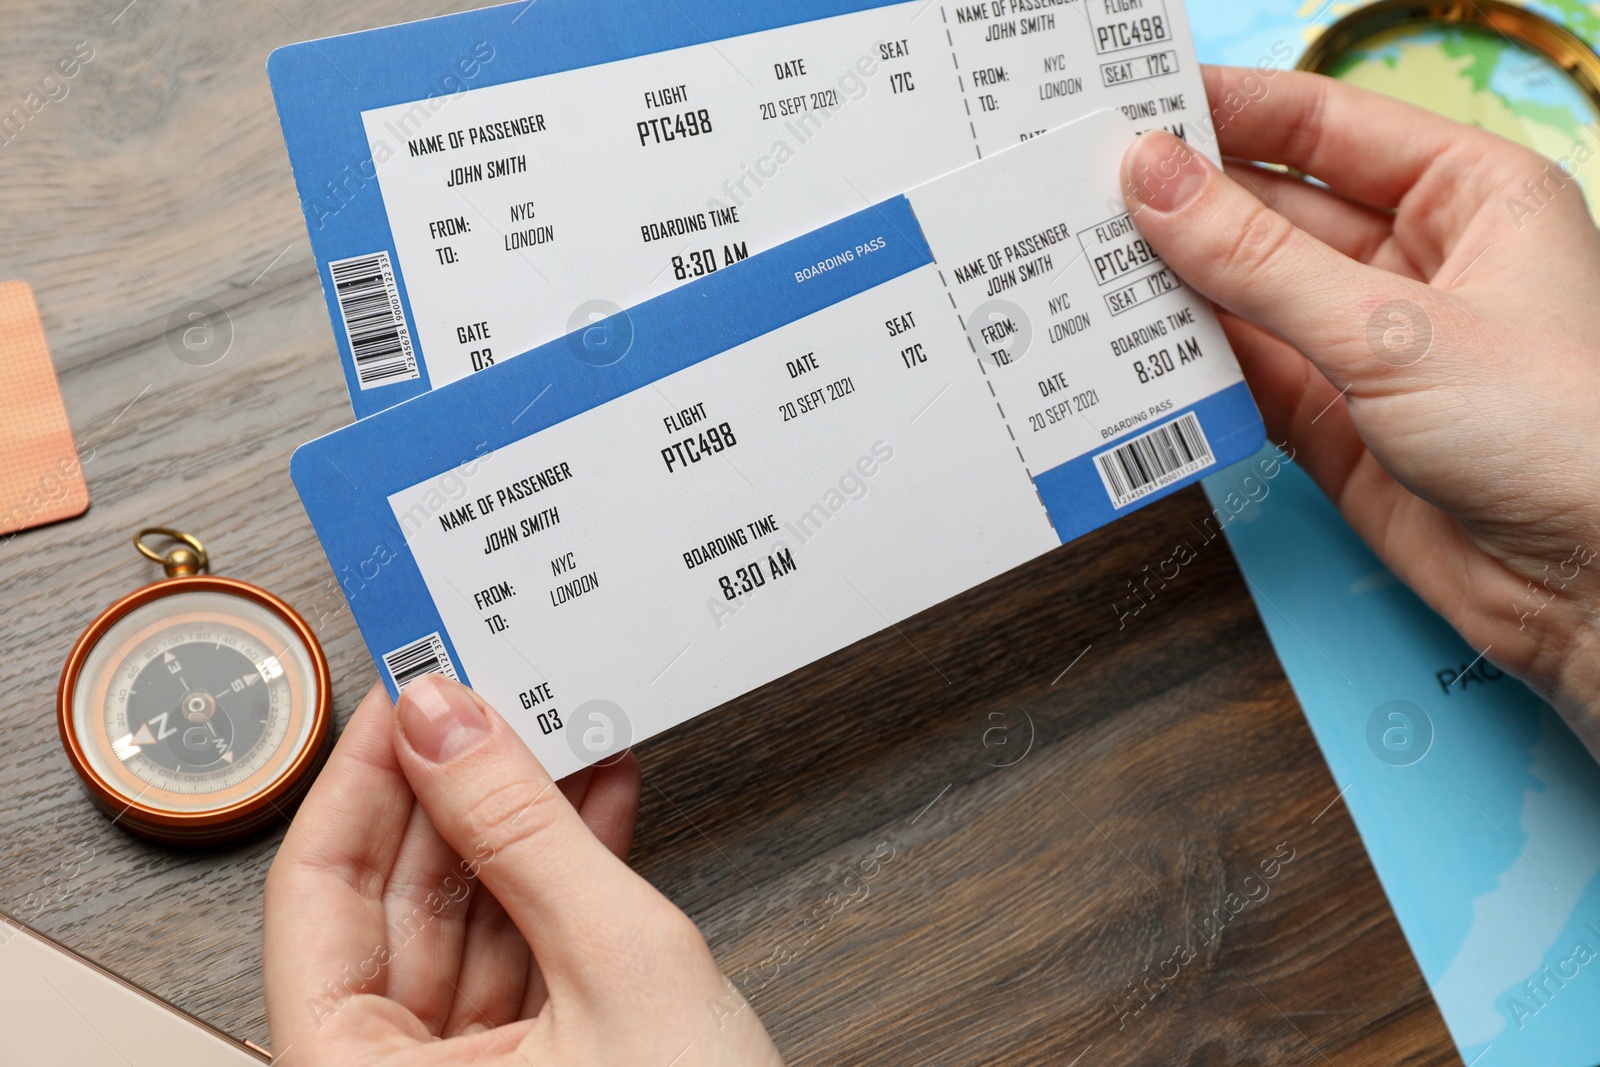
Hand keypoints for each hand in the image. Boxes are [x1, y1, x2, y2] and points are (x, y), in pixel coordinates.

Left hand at [264, 676, 782, 1065]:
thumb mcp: (616, 970)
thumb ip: (525, 835)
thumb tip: (449, 726)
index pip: (314, 897)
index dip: (360, 779)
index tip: (403, 694)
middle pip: (392, 906)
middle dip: (453, 792)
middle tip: (489, 698)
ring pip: (466, 923)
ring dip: (519, 826)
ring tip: (558, 737)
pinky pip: (521, 956)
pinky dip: (559, 881)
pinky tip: (594, 808)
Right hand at [1122, 66, 1599, 752]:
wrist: (1591, 589)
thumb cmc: (1560, 434)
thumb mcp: (1392, 330)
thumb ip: (1259, 260)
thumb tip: (1158, 180)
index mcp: (1464, 196)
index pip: (1324, 126)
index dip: (1230, 112)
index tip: (1137, 110)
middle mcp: (1414, 263)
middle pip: (1274, 211)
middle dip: (1185, 207)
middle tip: (1085, 196)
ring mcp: (1369, 347)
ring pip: (1249, 298)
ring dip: (1176, 290)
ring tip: (1083, 270)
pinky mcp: (1335, 425)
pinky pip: (1244, 377)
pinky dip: (1188, 369)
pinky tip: (1129, 350)